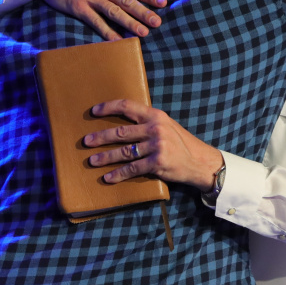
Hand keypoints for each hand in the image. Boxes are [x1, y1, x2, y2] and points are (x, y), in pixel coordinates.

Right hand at [13, 0, 165, 39]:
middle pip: (127, 1)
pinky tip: (117, 40)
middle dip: (144, 12)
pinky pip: (95, 22)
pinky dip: (107, 31)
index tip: (163, 3)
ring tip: (143, 33)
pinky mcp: (79, 8)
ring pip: (114, 12)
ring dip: (129, 23)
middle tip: (158, 22)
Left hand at [84, 98, 223, 189]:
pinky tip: (108, 178)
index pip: (128, 106)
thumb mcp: (167, 126)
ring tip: (92, 160)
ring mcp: (157, 145)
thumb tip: (122, 123)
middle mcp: (155, 128)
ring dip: (105, 157)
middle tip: (86, 141)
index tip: (94, 111)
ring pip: (124, 152)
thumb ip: (148, 122)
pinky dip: (118, 174)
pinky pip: (132, 169)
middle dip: (101, 137)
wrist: (199, 161)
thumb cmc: (180, 143)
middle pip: (121, 132)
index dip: (109, 107)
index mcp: (156, 115)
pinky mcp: (157, 163)